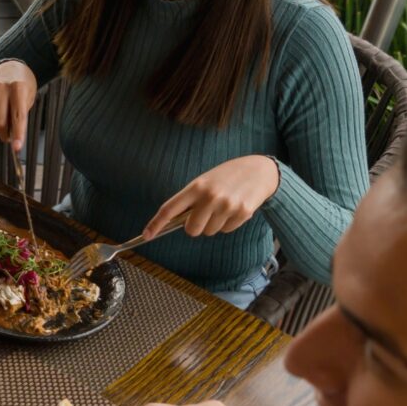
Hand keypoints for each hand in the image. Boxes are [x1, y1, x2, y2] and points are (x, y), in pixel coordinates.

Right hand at [0, 61, 39, 155]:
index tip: (17, 149)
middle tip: (9, 137)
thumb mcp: (28, 99)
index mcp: (18, 87)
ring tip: (5, 115)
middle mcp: (0, 87)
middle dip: (4, 134)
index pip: (17, 117)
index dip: (18, 135)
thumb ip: (20, 117)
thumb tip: (13, 140)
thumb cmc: (22, 86)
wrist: (9, 68)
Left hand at [140, 155, 281, 242]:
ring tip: (224, 206)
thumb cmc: (227, 177)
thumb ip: (191, 200)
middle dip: (195, 227)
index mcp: (196, 186)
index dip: (156, 224)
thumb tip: (174, 223)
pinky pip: (226, 230)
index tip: (146, 235)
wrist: (260, 170)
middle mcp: (210, 196)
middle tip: (204, 214)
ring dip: (214, 224)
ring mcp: (227, 206)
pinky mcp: (242, 213)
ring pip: (210, 231)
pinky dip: (228, 223)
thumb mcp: (206, 181)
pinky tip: (235, 208)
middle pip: (191, 230)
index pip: (169, 209)